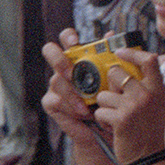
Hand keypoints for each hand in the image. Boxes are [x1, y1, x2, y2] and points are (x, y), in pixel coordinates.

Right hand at [42, 30, 104, 148]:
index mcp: (79, 58)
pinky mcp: (52, 102)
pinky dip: (71, 106)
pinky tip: (84, 112)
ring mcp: (56, 85)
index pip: (67, 38)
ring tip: (89, 102)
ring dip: (73, 92)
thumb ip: (111, 59)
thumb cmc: (113, 100)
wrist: (107, 129)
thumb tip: (110, 34)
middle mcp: (64, 68)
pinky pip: (56, 100)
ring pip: (56, 80)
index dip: (68, 36)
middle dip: (58, 59)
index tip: (76, 41)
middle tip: (71, 72)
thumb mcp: (115, 79)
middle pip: (50, 51)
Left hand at [91, 47, 164, 164]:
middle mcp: (147, 94)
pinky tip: (113, 127)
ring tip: (116, 117)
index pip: (148, 59)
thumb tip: (120, 65)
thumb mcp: (154, 103)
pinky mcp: (121, 119)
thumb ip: (142, 85)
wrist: (149, 157)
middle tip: (115, 99)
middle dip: (109, 85)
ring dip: (104, 107)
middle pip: (115, 72)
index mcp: (157, 88)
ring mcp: (134, 106)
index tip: (119, 52)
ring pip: (103, 94)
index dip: (131, 53)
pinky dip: (102, 120)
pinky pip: (100, 111)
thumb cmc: (148, 129)